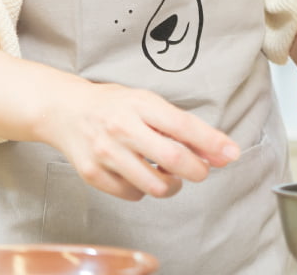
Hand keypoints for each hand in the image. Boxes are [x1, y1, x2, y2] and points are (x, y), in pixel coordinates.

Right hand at [40, 80, 240, 200]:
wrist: (65, 110)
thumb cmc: (113, 105)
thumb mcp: (147, 102)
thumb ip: (179, 125)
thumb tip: (216, 150)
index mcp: (140, 104)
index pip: (184, 125)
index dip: (212, 142)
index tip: (231, 153)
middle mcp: (122, 128)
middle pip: (173, 158)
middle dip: (197, 169)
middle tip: (202, 170)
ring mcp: (106, 153)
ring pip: (155, 184)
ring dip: (173, 185)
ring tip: (170, 174)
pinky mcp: (93, 174)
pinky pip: (133, 194)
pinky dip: (145, 190)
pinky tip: (142, 175)